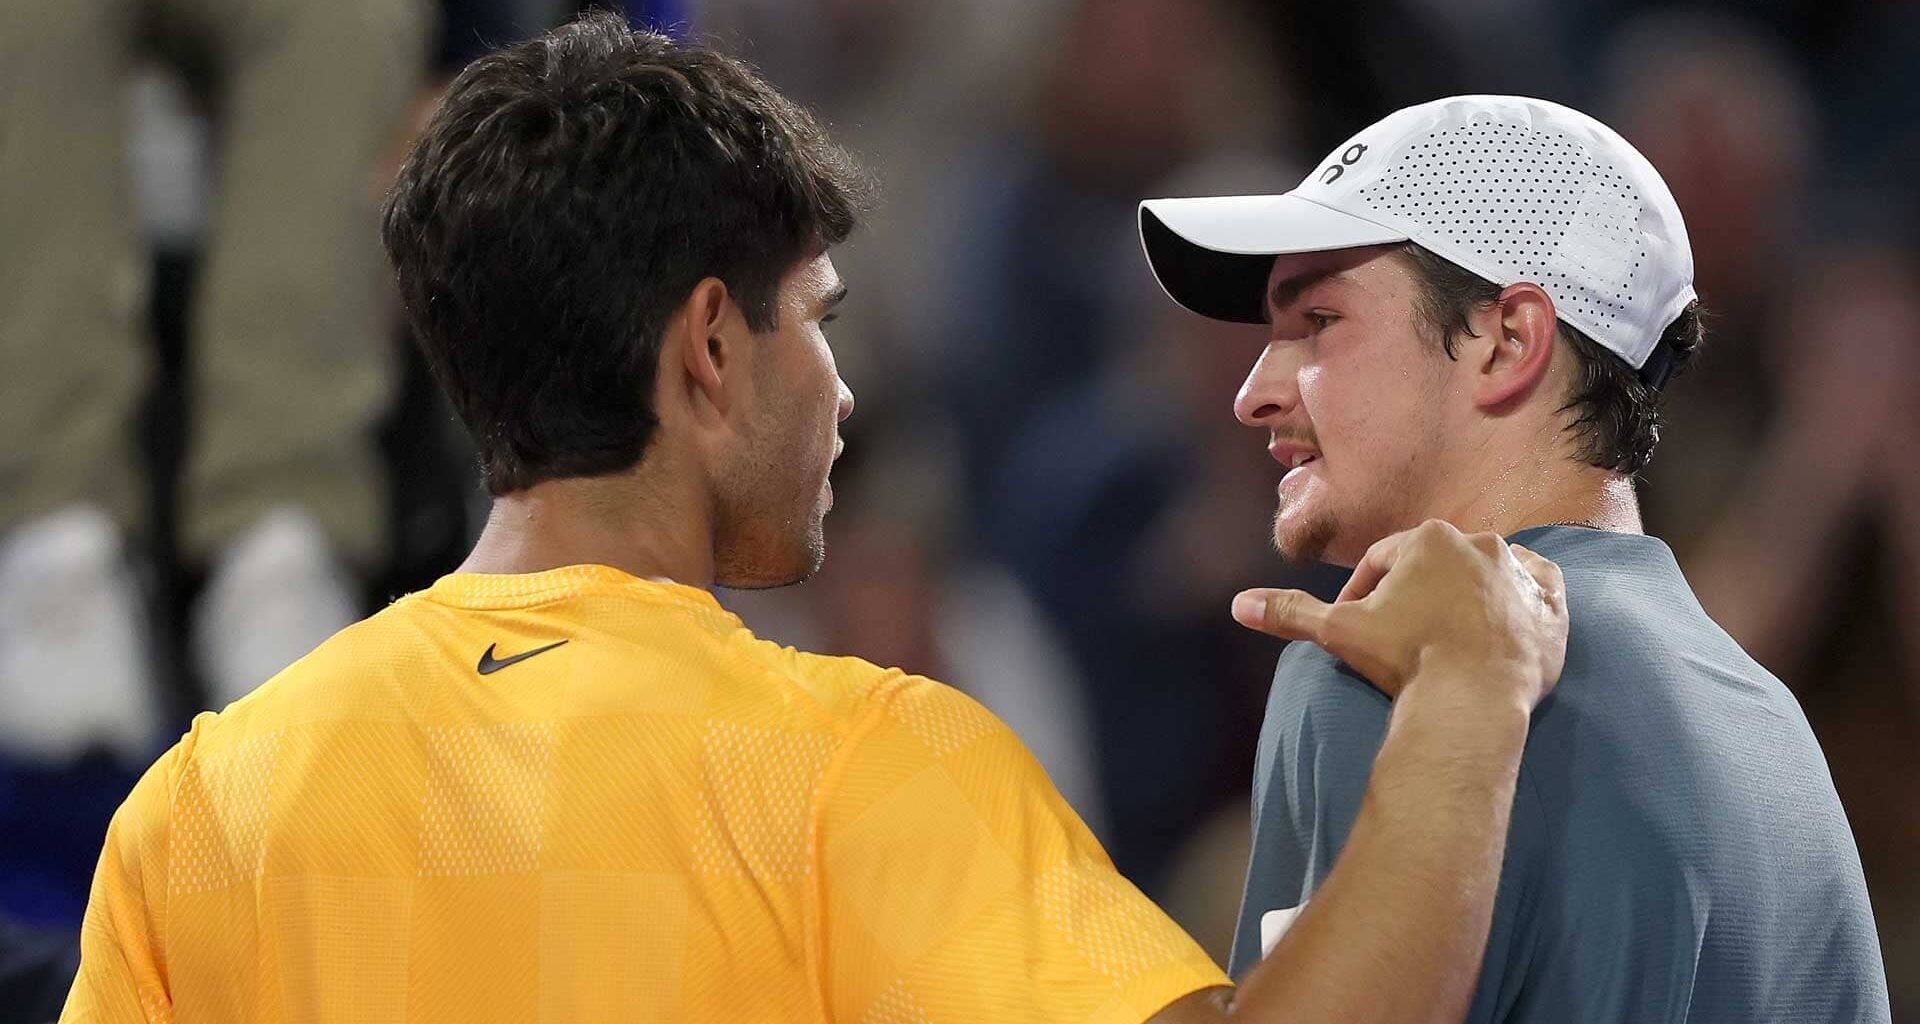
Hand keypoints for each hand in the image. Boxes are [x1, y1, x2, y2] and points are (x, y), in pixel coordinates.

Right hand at [1231, 520, 1567, 708]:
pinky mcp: (1554, 606)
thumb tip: (1240, 605)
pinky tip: (1505, 622)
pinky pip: (1540, 592)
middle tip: (1404, 635)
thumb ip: (1291, 612)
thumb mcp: (1339, 633)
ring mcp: (1521, 572)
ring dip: (1471, 593)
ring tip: (1450, 634)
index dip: (1366, 592)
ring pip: (1489, 572)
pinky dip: (1524, 601)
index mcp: (1427, 538)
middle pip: (1437, 564)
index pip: (1385, 560)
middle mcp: (1480, 543)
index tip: (1359, 624)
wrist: (1473, 700)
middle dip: (1419, 592)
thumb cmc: (1405, 660)